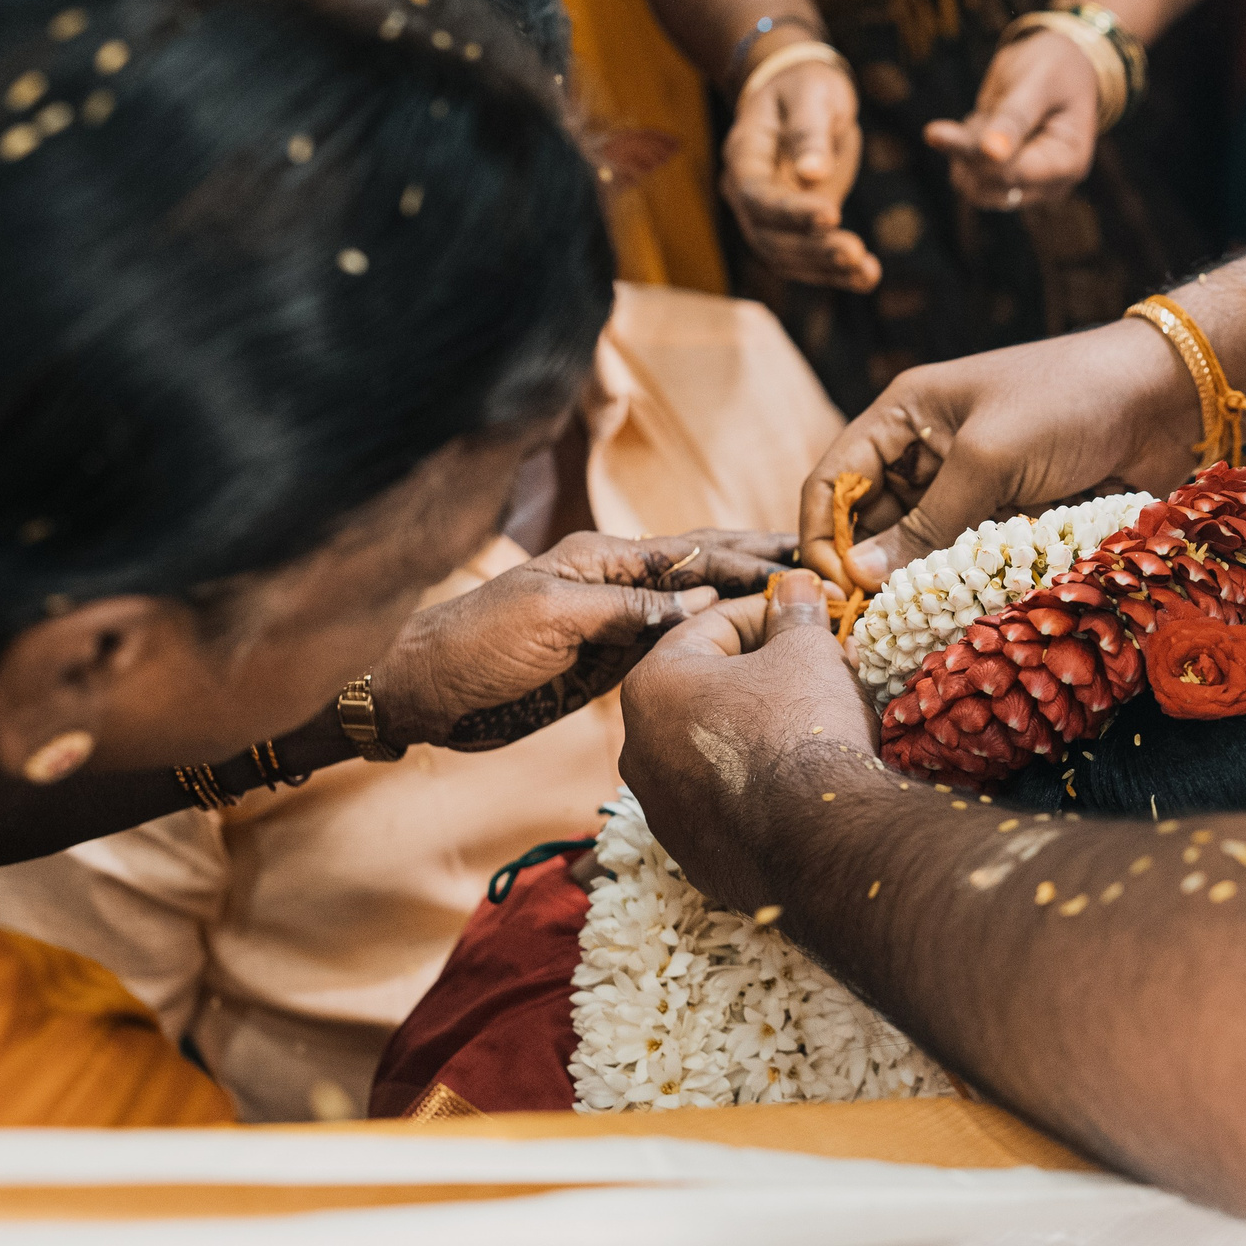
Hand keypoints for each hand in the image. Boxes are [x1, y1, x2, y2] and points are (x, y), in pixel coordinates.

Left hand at [371, 529, 794, 751]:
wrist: (420, 692)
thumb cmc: (474, 646)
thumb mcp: (551, 619)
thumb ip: (627, 608)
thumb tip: (705, 598)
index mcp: (603, 558)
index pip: (693, 553)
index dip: (749, 558)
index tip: (804, 564)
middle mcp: (617, 582)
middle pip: (703, 563)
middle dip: (761, 560)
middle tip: (825, 560)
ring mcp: (616, 621)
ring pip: (696, 602)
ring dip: (747, 597)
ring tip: (802, 595)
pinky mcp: (610, 660)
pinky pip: (675, 641)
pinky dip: (715, 635)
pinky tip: (748, 638)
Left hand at [619, 571, 875, 907]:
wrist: (822, 839)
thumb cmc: (805, 727)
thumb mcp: (807, 650)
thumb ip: (794, 613)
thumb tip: (794, 585)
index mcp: (654, 684)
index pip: (712, 627)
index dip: (769, 613)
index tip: (808, 615)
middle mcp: (638, 747)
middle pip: (704, 690)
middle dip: (758, 673)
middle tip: (813, 668)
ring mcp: (660, 808)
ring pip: (709, 749)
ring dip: (753, 731)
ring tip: (810, 726)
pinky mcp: (691, 853)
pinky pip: (721, 803)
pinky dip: (753, 787)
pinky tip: (797, 783)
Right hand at [722, 58, 877, 292]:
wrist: (803, 98)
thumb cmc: (805, 87)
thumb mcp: (812, 94)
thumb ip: (809, 131)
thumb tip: (813, 174)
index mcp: (744, 155)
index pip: (756, 194)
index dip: (789, 211)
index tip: (832, 214)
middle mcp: (747, 192)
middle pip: (768, 235)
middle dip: (811, 249)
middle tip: (855, 253)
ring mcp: (767, 215)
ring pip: (785, 256)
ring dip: (825, 269)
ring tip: (867, 272)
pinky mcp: (793, 228)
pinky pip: (806, 259)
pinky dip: (835, 273)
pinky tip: (867, 278)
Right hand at [795, 322, 1200, 589]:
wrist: (1165, 398)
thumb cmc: (1071, 401)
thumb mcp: (990, 456)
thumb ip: (927, 521)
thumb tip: (861, 578)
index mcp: (903, 415)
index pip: (833, 482)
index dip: (824, 539)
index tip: (838, 594)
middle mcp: (927, 454)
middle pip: (871, 526)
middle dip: (871, 575)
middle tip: (877, 630)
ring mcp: (970, 490)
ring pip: (921, 553)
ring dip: (922, 588)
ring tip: (920, 628)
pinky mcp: (1010, 520)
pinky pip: (970, 564)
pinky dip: (966, 589)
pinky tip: (965, 617)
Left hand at [924, 31, 1100, 210]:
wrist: (1057, 61)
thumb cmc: (1054, 66)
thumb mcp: (1037, 83)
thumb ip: (1014, 119)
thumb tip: (991, 152)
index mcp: (1068, 163)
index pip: (1013, 174)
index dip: (976, 154)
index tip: (933, 131)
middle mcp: (1048, 183)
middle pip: (989, 186)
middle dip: (968, 150)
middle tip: (972, 115)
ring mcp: (1026, 184)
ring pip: (973, 186)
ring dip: (965, 151)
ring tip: (985, 116)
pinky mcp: (1005, 178)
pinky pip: (968, 175)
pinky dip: (964, 150)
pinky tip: (982, 123)